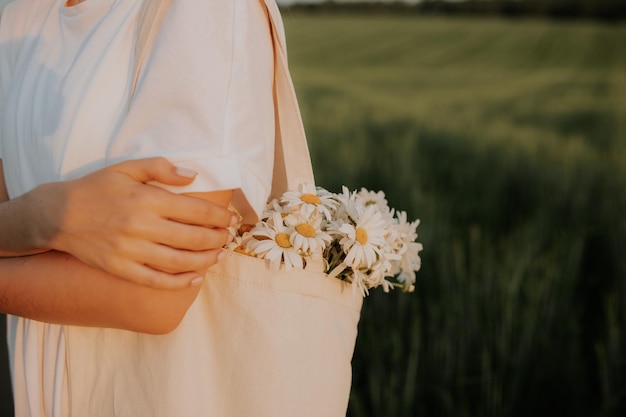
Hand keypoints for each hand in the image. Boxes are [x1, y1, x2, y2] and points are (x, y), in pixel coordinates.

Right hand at [24, 157, 233, 288]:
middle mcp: (141, 226)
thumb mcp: (126, 168)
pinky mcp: (121, 269)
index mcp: (146, 200)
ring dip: (205, 260)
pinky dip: (179, 282)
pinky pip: (156, 281)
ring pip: (179, 261)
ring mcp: (131, 251)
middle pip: (193, 237)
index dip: (218, 216)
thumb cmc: (96, 189)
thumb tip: (193, 175)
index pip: (195, 210)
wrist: (56, 215)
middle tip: (228, 237)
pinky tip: (196, 278)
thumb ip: (161, 167)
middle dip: (217, 238)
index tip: (230, 218)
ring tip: (219, 256)